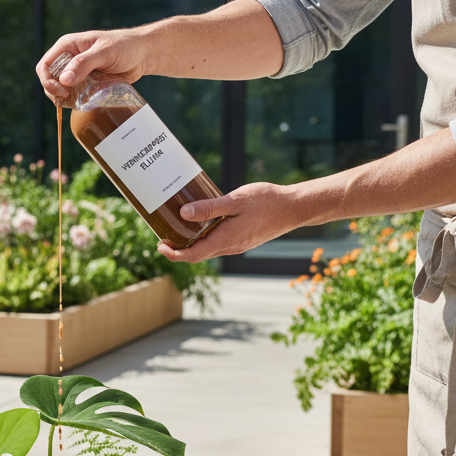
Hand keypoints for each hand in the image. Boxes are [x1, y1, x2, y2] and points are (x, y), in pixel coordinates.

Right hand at [36, 29, 148, 100]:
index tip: (62, 90)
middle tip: (68, 98)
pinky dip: (73, 102)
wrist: (142, 55)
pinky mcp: (84, 84)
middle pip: (49, 80)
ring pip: (58, 90)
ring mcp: (76, 73)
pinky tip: (82, 103)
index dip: (47, 80)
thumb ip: (84, 63)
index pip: (45, 65)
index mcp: (67, 46)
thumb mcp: (104, 52)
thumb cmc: (124, 46)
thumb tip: (64, 80)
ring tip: (76, 101)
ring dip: (64, 99)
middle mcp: (68, 59)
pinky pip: (72, 96)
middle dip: (54, 92)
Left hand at [156, 182, 299, 262]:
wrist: (295, 207)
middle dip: (178, 250)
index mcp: (226, 239)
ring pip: (208, 250)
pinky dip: (205, 239)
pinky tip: (201, 226)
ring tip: (176, 231)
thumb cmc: (267, 201)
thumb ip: (209, 208)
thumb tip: (183, 214)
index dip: (174, 254)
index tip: (160, 246)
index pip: (193, 255)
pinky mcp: (243, 239)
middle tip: (162, 239)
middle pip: (198, 255)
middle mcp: (230, 247)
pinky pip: (219, 243)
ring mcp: (237, 245)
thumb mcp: (235, 200)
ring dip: (191, 245)